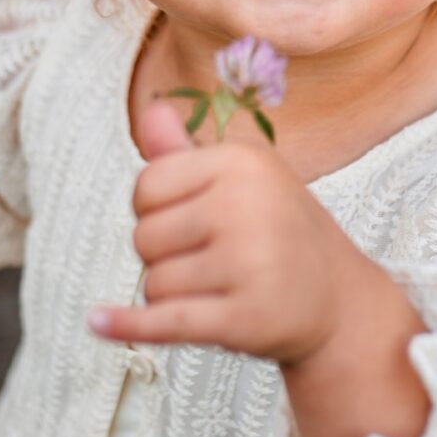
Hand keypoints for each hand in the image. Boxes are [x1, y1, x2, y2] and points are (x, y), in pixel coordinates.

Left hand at [89, 101, 370, 363]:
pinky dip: (128, 326)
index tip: (190, 223)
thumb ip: (186, 153)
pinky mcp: (245, 317)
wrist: (339, 302)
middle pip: (144, 237)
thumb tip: (151, 110)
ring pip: (154, 283)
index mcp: (241, 161)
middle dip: (163, 257)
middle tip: (213, 262)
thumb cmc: (278, 233)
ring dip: (174, 295)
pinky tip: (97, 324)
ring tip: (220, 289)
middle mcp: (246, 205)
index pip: (145, 186)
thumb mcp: (242, 182)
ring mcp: (248, 262)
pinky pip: (165, 320)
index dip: (154, 211)